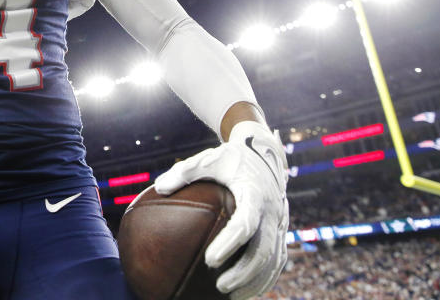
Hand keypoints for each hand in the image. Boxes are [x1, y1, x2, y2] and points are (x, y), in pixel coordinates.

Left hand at [154, 120, 288, 299]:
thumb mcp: (208, 159)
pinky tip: (243, 291)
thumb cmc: (231, 159)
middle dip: (243, 272)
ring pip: (273, 260)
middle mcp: (272, 212)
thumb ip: (184, 172)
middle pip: (263, 249)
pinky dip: (264, 278)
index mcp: (254, 194)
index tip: (210, 259)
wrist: (265, 154)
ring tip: (229, 295)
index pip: (245, 223)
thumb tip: (158, 188)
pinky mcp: (281, 231)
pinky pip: (276, 260)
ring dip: (254, 281)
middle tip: (219, 285)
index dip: (229, 243)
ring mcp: (280, 224)